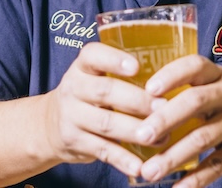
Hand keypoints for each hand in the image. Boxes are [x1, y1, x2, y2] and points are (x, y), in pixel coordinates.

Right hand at [42, 42, 164, 177]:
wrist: (49, 125)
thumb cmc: (87, 95)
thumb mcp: (94, 76)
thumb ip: (120, 73)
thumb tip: (172, 74)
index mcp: (82, 67)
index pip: (92, 55)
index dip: (114, 59)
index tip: (136, 67)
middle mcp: (73, 88)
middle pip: (105, 91)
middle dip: (137, 100)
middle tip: (163, 106)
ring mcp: (72, 116)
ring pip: (106, 123)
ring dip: (136, 131)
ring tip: (161, 137)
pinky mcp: (75, 142)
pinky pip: (102, 150)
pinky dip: (123, 159)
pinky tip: (140, 165)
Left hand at [133, 55, 221, 186]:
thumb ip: (198, 91)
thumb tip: (147, 103)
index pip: (195, 66)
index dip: (171, 75)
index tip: (148, 88)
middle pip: (195, 102)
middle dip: (165, 119)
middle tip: (140, 134)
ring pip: (203, 139)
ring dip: (172, 157)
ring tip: (148, 172)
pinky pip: (218, 166)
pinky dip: (196, 180)